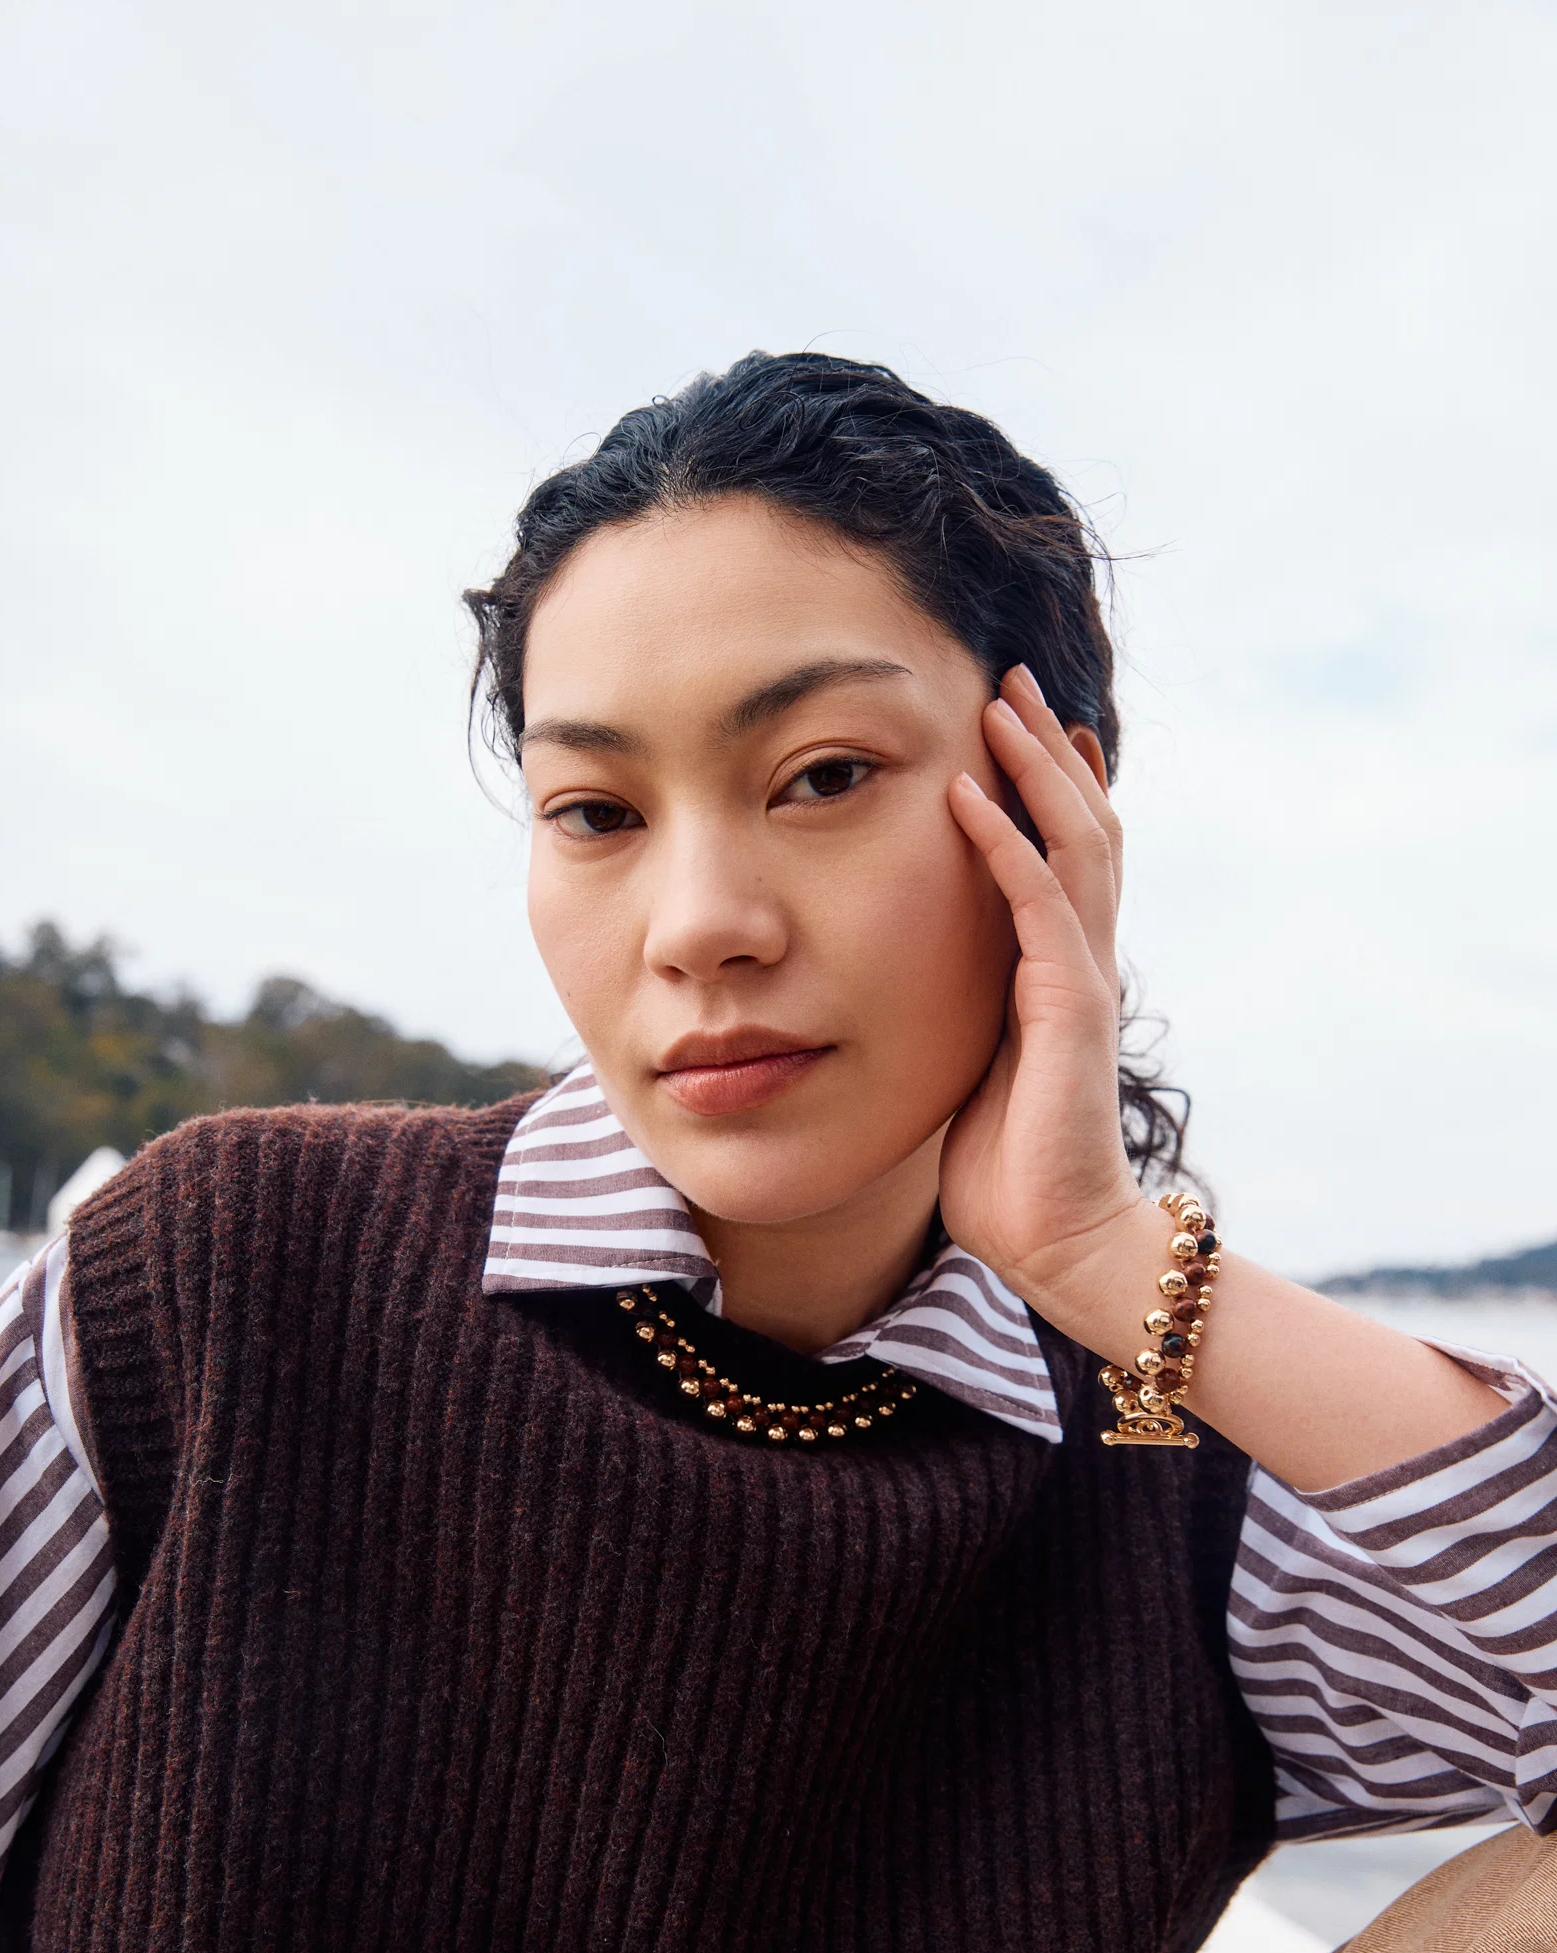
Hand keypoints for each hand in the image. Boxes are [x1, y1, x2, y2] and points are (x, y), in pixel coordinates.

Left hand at [937, 664, 1144, 1316]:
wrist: (1057, 1240)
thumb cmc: (1007, 1172)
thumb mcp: (970, 1070)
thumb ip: (958, 1019)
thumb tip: (904, 992)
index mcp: (1060, 973)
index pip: (1063, 856)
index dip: (1045, 787)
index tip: (1013, 725)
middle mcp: (1082, 959)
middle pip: (1081, 824)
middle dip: (1047, 749)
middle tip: (1014, 677)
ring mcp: (1083, 977)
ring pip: (1074, 842)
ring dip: (1035, 768)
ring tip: (1003, 702)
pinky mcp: (1069, 1004)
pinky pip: (1035, 902)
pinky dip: (1002, 841)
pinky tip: (968, 792)